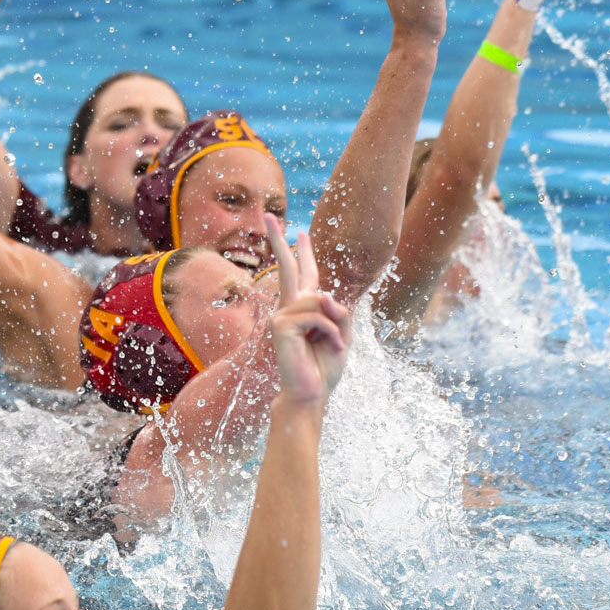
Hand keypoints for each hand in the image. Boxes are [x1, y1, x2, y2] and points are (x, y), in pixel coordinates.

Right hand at [267, 214, 352, 404]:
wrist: (311, 394)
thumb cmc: (324, 368)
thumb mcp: (342, 335)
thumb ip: (337, 312)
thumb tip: (323, 294)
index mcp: (303, 310)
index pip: (303, 275)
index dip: (302, 252)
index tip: (299, 232)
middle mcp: (289, 308)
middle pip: (287, 267)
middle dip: (278, 240)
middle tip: (268, 215)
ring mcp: (282, 315)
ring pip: (319, 300)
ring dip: (336, 325)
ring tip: (333, 346)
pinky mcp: (281, 325)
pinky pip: (317, 316)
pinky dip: (330, 333)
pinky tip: (326, 347)